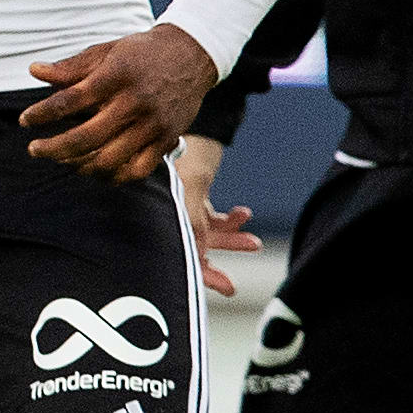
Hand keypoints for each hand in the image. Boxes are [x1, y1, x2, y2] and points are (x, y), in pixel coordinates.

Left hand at [21, 23, 212, 183]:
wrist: (192, 54)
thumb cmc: (140, 52)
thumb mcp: (105, 51)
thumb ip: (70, 67)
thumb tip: (33, 71)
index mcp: (116, 76)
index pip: (70, 100)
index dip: (42, 114)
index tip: (24, 120)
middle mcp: (135, 102)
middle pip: (87, 137)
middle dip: (53, 148)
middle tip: (35, 149)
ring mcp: (153, 124)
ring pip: (109, 159)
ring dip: (78, 165)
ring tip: (62, 159)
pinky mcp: (167, 139)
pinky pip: (136, 170)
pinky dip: (112, 176)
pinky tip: (94, 169)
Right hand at [170, 134, 260, 296]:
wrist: (175, 123)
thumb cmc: (179, 156)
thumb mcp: (189, 187)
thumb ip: (194, 220)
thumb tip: (199, 253)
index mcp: (157, 215)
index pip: (174, 253)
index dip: (194, 273)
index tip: (219, 286)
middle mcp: (165, 215)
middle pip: (187, 251)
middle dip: (212, 269)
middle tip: (231, 288)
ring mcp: (180, 208)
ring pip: (206, 235)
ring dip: (231, 242)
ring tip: (254, 245)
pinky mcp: (193, 199)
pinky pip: (213, 217)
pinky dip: (230, 219)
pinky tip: (244, 213)